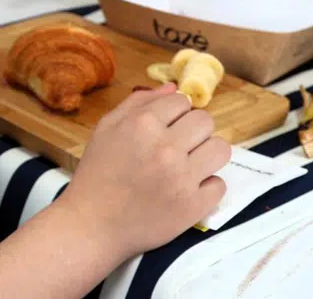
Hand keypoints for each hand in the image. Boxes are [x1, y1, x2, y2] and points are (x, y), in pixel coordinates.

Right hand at [56, 83, 229, 260]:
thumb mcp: (107, 128)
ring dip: (207, 154)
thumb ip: (139, 103)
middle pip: (206, 121)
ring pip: (221, 149)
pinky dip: (206, 187)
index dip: (175, 113)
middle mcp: (166, 148)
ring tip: (189, 165)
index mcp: (143, 124)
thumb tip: (174, 87)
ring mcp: (182, 179)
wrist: (91, 225)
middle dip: (193, 130)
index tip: (165, 128)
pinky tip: (187, 189)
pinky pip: (219, 185)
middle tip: (178, 146)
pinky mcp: (193, 207)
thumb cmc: (96, 174)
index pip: (182, 101)